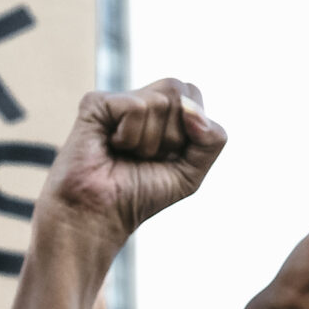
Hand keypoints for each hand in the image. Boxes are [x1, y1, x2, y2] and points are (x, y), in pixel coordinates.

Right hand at [36, 78, 224, 248]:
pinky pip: (136, 107)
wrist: (100, 215)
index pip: (194, 94)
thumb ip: (212, 139)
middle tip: (145, 156)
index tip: (165, 156)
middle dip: (173, 136)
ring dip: (150, 142)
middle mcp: (141, 99)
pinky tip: (111, 146)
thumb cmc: (139, 196)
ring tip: (126, 155)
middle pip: (182, 92)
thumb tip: (192, 110)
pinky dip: (130, 136)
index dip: (190, 130)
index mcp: (163, 111)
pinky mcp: (96, 103)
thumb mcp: (192, 172)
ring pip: (161, 101)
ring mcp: (118, 99)